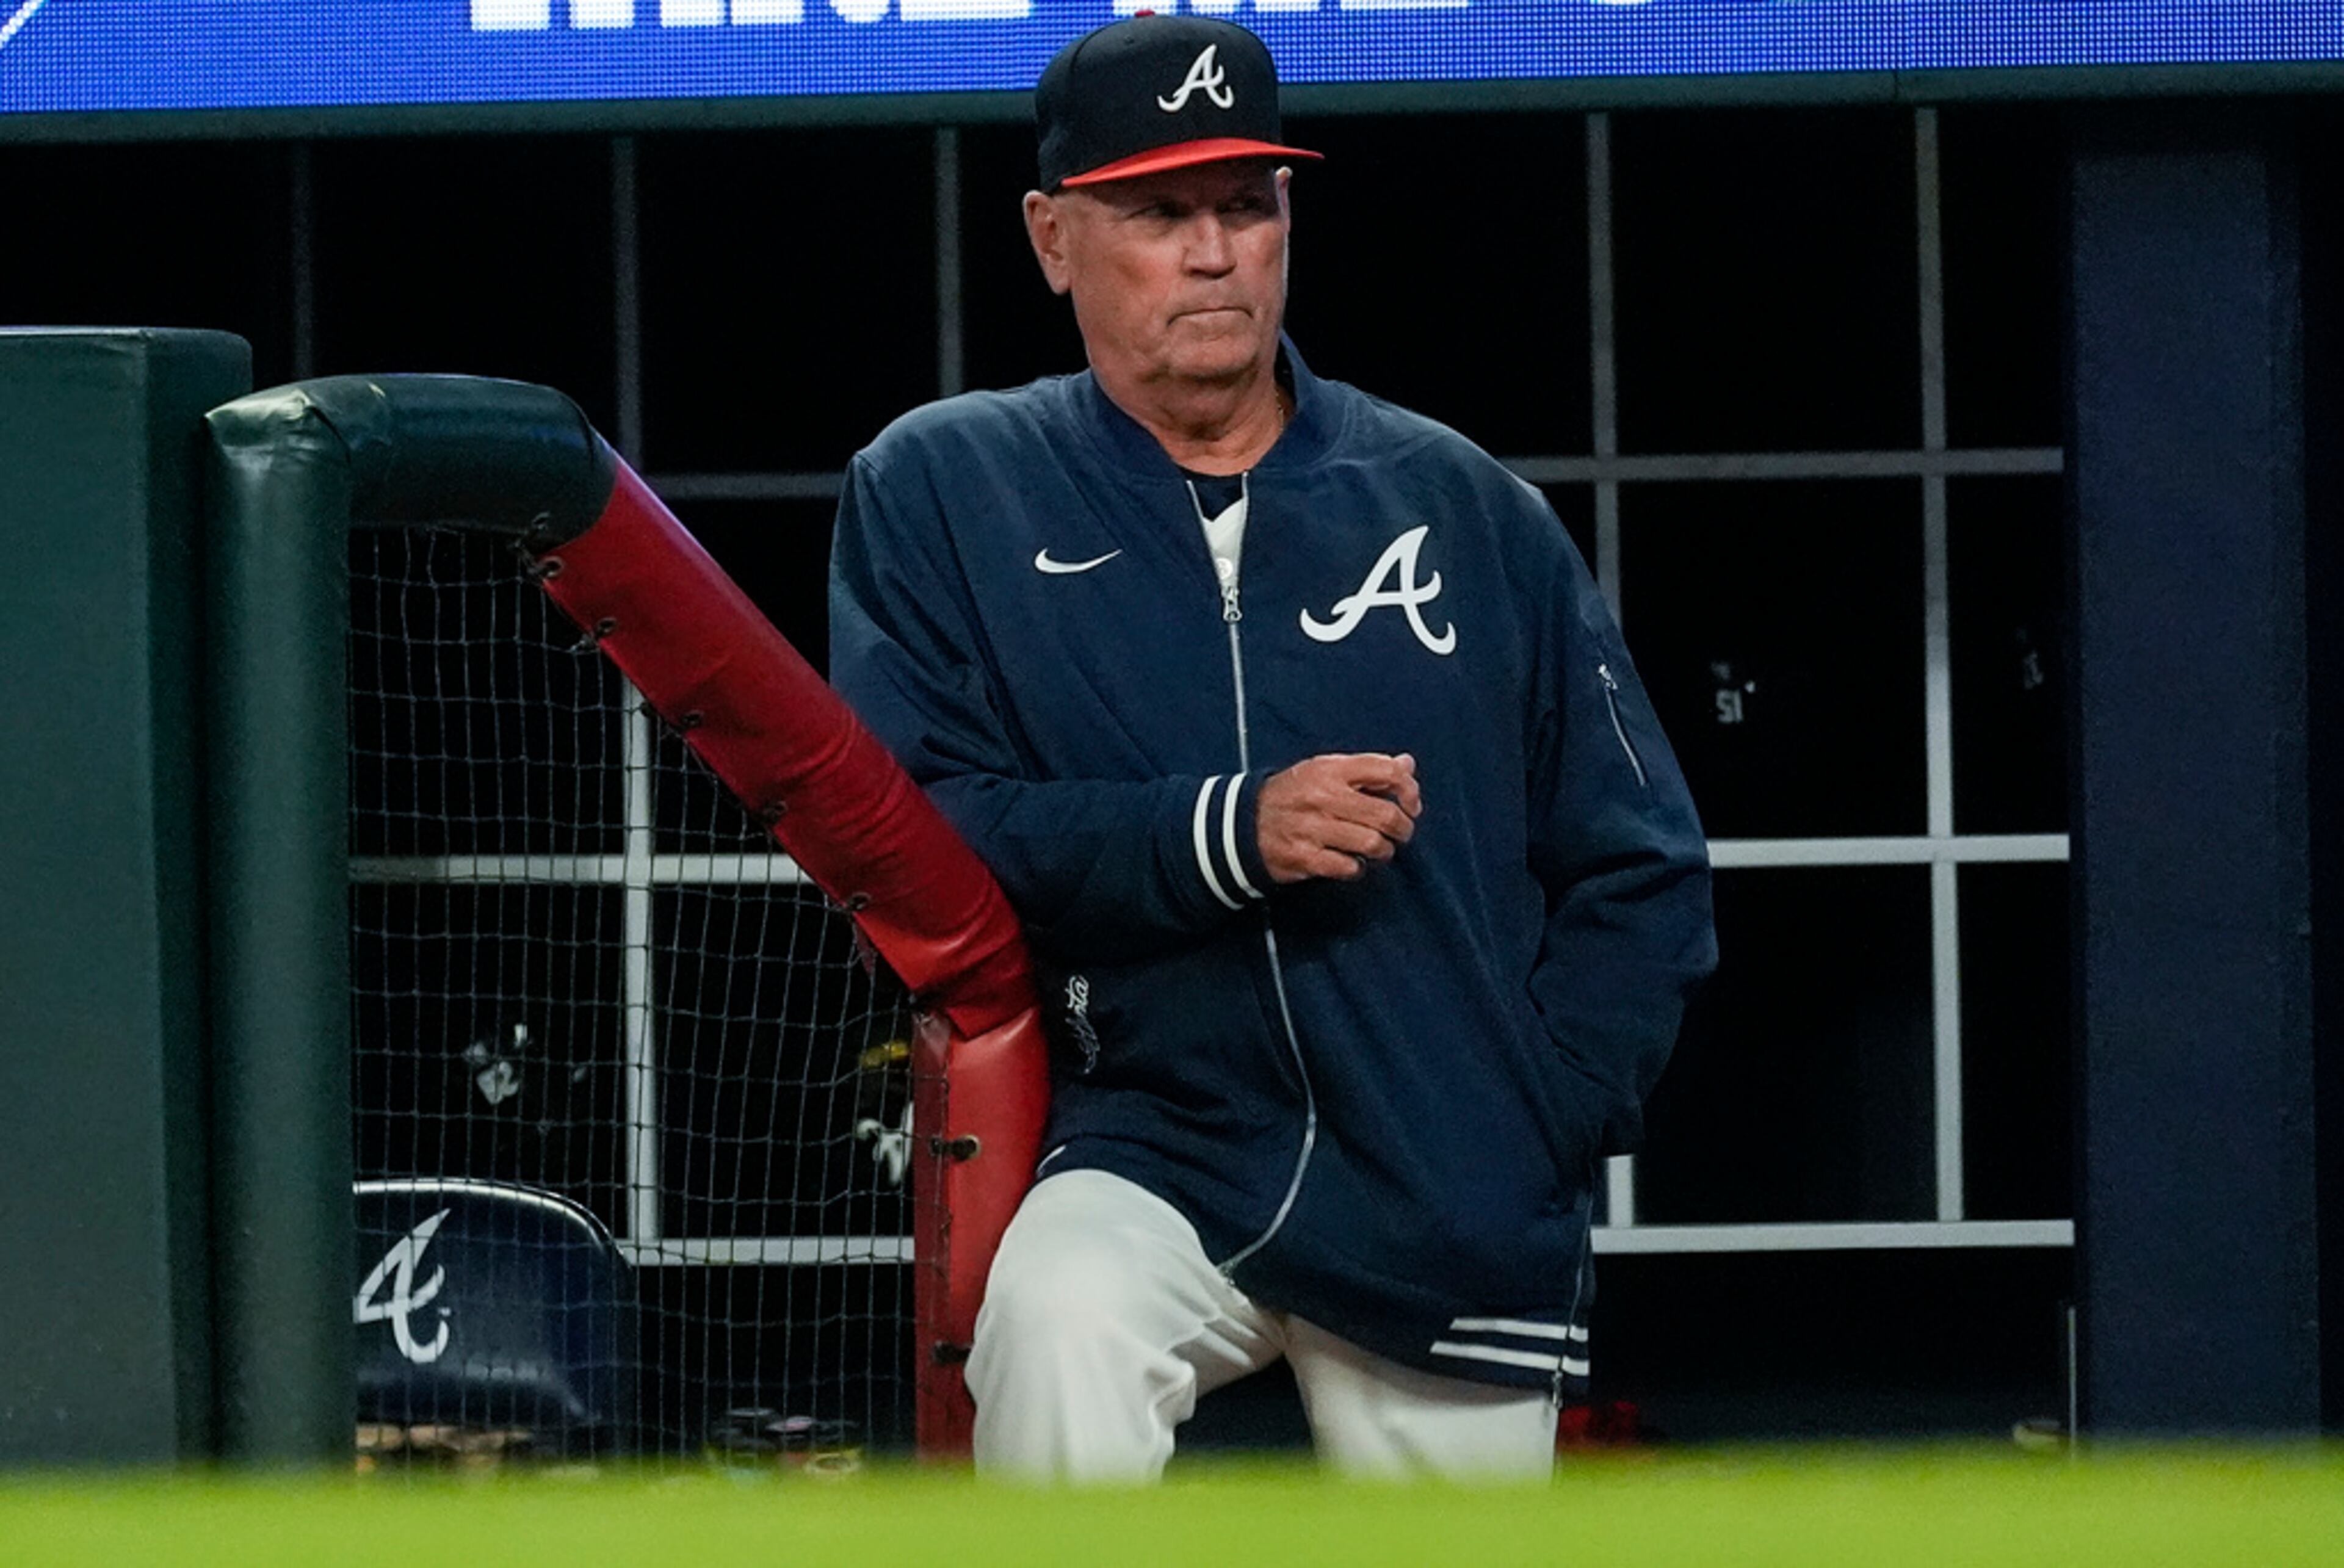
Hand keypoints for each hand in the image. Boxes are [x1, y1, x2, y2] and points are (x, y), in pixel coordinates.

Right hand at [1256, 753, 1422, 883]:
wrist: (1243, 823)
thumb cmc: (1293, 795)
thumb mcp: (1325, 771)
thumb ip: (1367, 769)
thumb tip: (1407, 764)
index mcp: (1330, 770)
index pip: (1386, 771)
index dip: (1409, 789)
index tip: (1411, 804)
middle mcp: (1323, 796)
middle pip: (1385, 814)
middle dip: (1403, 828)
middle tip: (1401, 832)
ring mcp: (1313, 828)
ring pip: (1371, 843)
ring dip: (1383, 850)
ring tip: (1379, 849)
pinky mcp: (1305, 857)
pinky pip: (1348, 868)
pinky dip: (1357, 869)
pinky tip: (1352, 863)